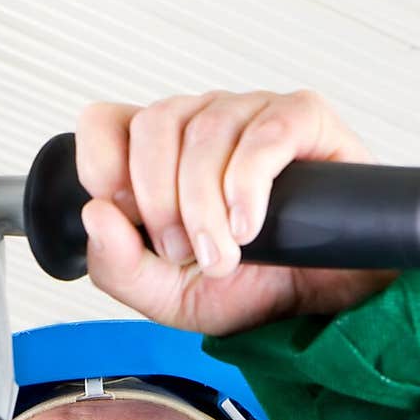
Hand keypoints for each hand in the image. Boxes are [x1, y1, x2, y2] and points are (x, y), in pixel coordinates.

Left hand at [76, 88, 398, 335]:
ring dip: (205, 205)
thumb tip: (96, 215)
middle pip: (155, 124)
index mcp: (160, 155)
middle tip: (181, 251)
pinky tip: (249, 226)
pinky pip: (265, 133)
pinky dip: (248, 184)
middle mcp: (202, 123)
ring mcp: (252, 114)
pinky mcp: (304, 119)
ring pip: (207, 130)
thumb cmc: (252, 288)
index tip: (121, 211)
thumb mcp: (167, 297)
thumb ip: (119, 266)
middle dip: (159, 199)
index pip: (106, 121)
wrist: (323, 305)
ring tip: (223, 254)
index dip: (101, 159)